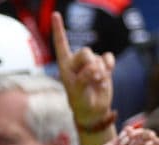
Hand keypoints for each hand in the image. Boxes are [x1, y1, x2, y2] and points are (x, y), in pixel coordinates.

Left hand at [52, 12, 113, 130]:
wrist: (93, 110)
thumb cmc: (80, 102)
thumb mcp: (77, 92)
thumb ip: (84, 78)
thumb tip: (96, 68)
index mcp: (65, 65)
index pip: (61, 44)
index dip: (59, 29)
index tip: (55, 15)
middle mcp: (77, 61)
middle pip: (85, 52)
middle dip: (89, 65)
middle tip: (90, 79)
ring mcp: (91, 62)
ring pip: (98, 58)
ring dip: (99, 71)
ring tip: (95, 82)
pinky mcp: (104, 64)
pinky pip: (108, 58)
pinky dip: (109, 66)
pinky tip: (106, 75)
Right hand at [88, 126, 158, 144]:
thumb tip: (144, 134)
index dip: (154, 142)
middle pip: (149, 137)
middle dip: (143, 135)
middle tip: (134, 138)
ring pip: (138, 132)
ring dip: (133, 134)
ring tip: (123, 142)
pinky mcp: (119, 141)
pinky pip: (128, 131)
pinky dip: (126, 131)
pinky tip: (121, 138)